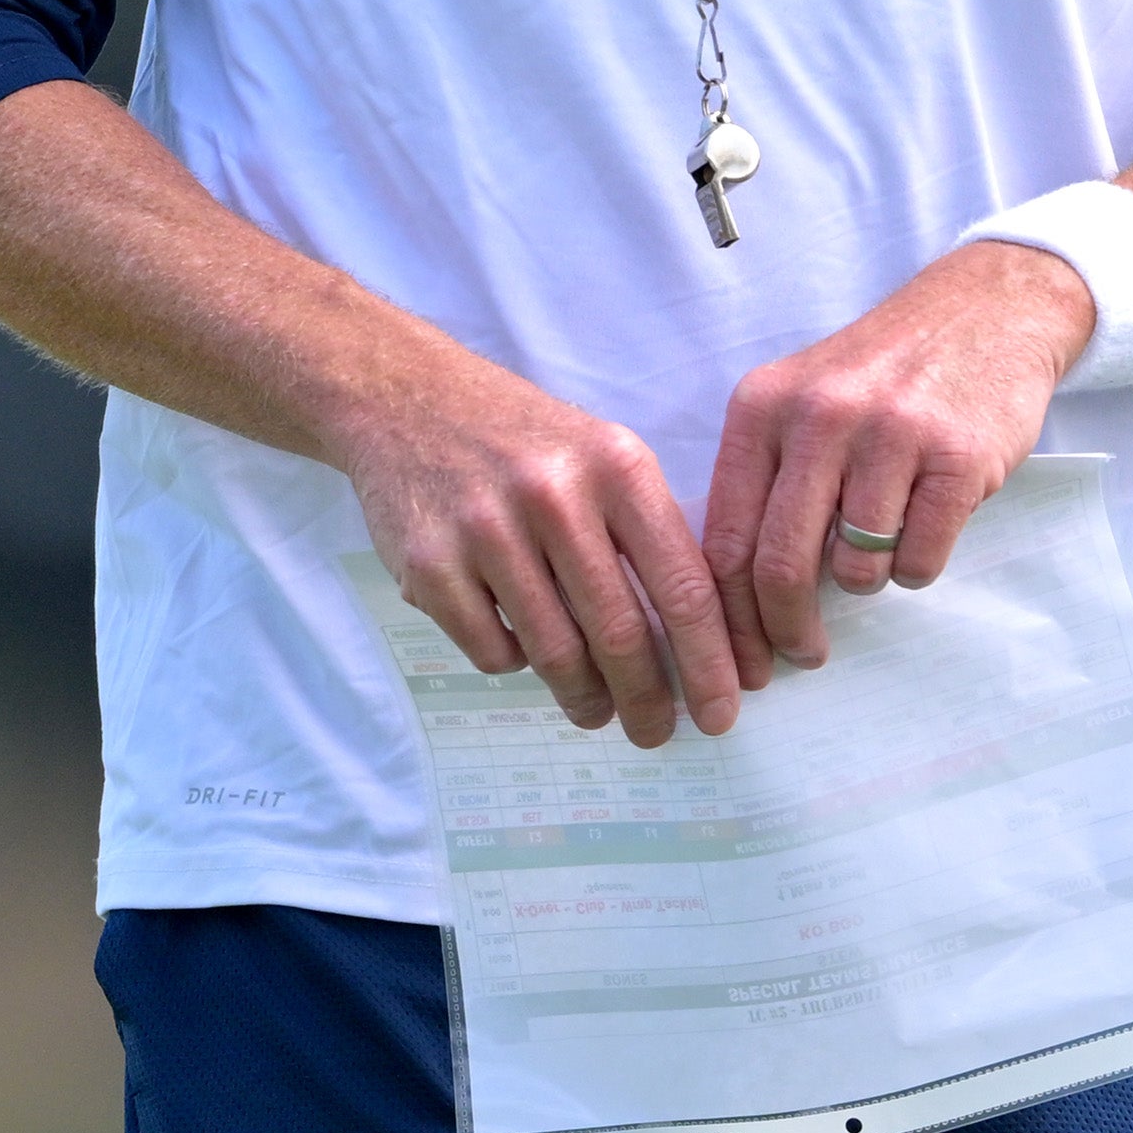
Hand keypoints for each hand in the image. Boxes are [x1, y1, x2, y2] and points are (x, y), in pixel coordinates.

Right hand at [327, 345, 742, 747]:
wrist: (410, 400)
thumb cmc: (526, 441)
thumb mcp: (603, 456)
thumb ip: (649, 534)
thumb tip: (698, 644)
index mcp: (616, 466)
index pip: (683, 584)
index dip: (710, 660)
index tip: (722, 710)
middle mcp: (554, 494)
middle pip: (620, 632)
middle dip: (649, 699)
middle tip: (659, 732)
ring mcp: (486, 531)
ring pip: (556, 653)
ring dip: (585, 698)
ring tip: (597, 711)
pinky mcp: (430, 566)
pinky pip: (493, 651)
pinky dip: (515, 663)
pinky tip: (522, 646)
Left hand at [702, 240, 1093, 678]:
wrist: (985, 310)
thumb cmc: (882, 374)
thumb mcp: (802, 401)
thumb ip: (765, 480)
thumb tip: (735, 601)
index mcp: (763, 406)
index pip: (726, 539)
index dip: (728, 618)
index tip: (741, 661)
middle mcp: (820, 415)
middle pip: (781, 566)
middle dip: (788, 630)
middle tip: (804, 653)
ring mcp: (891, 434)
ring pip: (856, 569)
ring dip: (868, 580)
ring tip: (882, 540)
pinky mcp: (958, 457)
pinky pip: (919, 559)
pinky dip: (918, 564)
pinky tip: (926, 523)